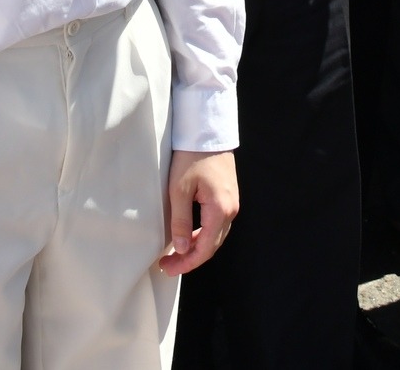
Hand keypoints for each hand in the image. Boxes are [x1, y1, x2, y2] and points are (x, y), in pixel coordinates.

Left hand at [160, 149, 238, 274]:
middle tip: (167, 264)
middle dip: (190, 258)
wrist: (207, 131)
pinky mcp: (228, 197)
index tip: (167, 268)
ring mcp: (232, 203)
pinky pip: (217, 224)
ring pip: (215, 236)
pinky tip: (188, 235)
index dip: (186, 262)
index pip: (205, 248)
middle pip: (212, 245)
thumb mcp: (179, 190)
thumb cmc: (191, 156)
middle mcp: (231, 210)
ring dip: (196, 247)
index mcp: (220, 209)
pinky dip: (202, 234)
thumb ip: (180, 221)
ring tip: (175, 253)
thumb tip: (181, 248)